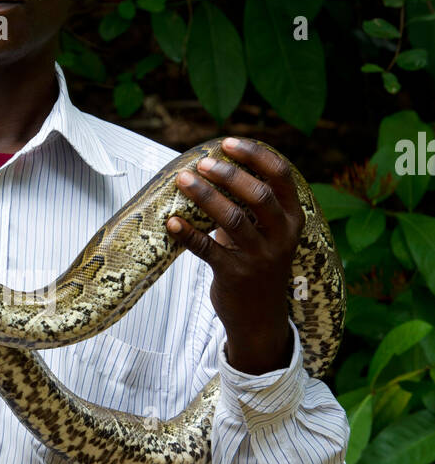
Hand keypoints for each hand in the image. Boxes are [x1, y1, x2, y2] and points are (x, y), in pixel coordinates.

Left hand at [166, 137, 302, 374]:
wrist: (260, 320)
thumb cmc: (258, 265)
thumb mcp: (267, 234)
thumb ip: (251, 205)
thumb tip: (216, 165)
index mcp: (293, 220)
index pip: (281, 176)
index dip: (255, 155)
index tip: (228, 143)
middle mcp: (282, 237)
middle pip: (258, 195)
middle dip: (228, 174)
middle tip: (201, 163)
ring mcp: (260, 258)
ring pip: (232, 219)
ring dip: (204, 196)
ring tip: (182, 180)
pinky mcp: (235, 276)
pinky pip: (208, 250)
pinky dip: (187, 234)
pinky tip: (171, 222)